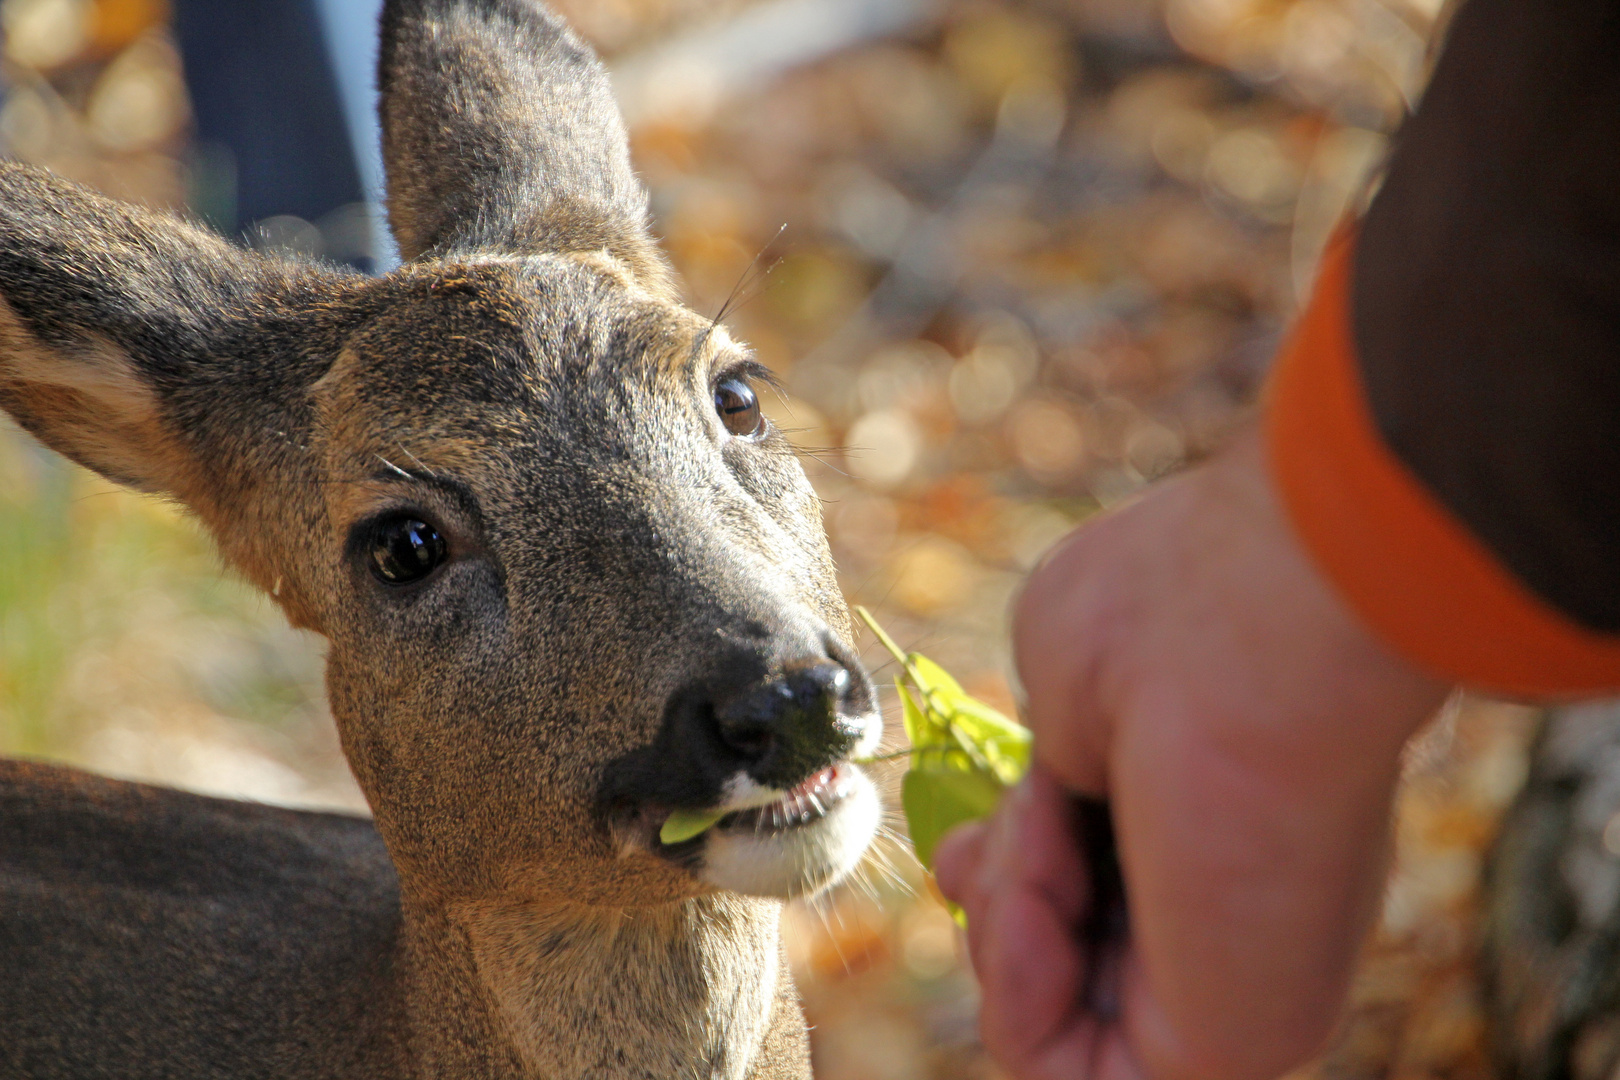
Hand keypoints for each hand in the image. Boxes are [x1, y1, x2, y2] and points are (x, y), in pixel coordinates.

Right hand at [935, 427, 1448, 1079]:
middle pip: (1054, 954)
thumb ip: (1051, 785)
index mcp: (1201, 818)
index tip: (977, 838)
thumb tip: (996, 854)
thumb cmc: (1163, 626)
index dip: (1009, 873)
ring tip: (1044, 843)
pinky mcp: (1215, 1052)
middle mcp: (1214, 905)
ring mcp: (1218, 981)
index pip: (1089, 893)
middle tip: (1032, 821)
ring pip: (1046, 1013)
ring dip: (1005, 924)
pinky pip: (1062, 1065)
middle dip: (1001, 895)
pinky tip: (1043, 909)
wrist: (1242, 641)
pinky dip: (1019, 990)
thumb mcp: (1071, 698)